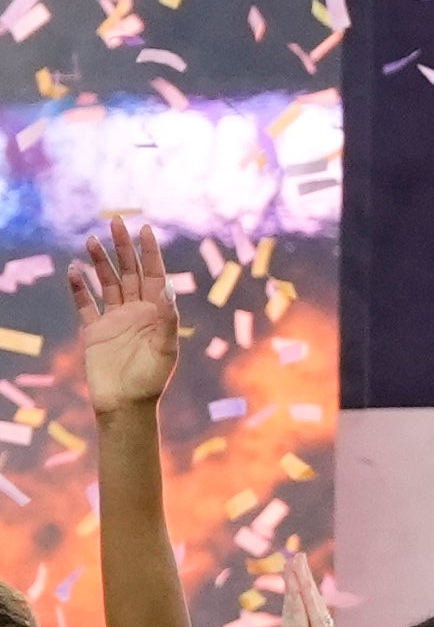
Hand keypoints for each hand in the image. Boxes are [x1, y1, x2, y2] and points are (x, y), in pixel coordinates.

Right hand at [72, 217, 177, 417]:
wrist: (125, 405)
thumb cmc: (150, 381)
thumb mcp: (165, 351)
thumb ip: (166, 322)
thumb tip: (166, 293)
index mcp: (157, 313)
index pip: (154, 275)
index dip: (150, 252)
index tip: (145, 229)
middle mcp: (137, 311)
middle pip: (130, 272)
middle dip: (123, 248)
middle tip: (115, 221)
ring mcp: (114, 319)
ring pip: (108, 283)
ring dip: (100, 262)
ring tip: (91, 240)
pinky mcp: (94, 331)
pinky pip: (85, 304)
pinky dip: (79, 288)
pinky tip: (74, 270)